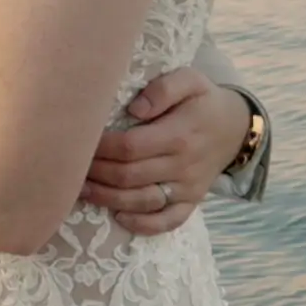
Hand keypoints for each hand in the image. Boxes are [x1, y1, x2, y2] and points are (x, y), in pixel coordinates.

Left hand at [80, 68, 250, 234]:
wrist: (236, 127)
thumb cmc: (202, 100)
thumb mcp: (190, 80)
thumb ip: (163, 88)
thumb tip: (136, 108)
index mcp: (179, 134)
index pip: (130, 147)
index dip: (101, 147)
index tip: (79, 139)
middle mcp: (183, 165)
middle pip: (129, 176)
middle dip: (95, 172)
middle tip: (69, 164)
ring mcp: (188, 188)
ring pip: (142, 202)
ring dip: (107, 199)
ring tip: (80, 189)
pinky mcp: (191, 202)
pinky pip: (168, 221)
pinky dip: (143, 225)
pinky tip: (118, 218)